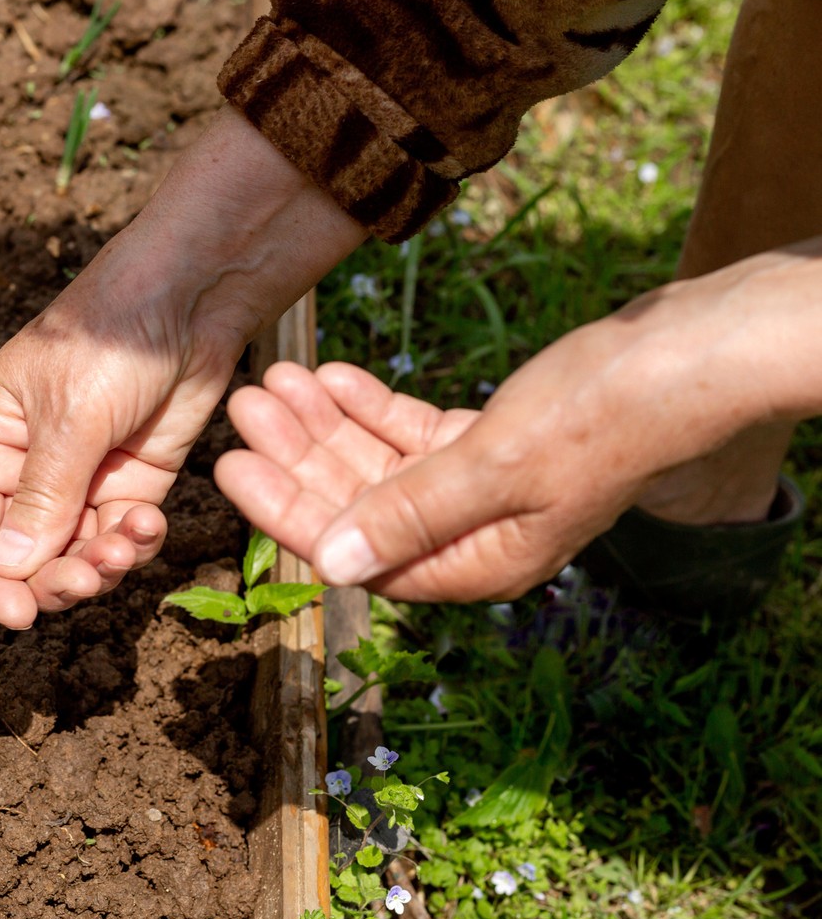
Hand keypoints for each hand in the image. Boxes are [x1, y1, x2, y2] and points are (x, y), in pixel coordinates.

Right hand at [0, 107, 368, 627]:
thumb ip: (41, 498)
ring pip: (72, 558)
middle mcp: (20, 471)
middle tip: (89, 580)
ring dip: (99, 567)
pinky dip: (134, 545)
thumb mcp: (69, 417)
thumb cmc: (108, 336)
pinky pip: (119, 539)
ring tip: (126, 546)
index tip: (20, 616)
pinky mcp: (128, 485)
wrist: (189, 298)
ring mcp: (77, 481)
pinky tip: (151, 525)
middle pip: (19, 558)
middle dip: (52, 579)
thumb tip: (9, 573)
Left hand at [216, 246, 820, 601]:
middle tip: (245, 407)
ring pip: (379, 462)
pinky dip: (372, 407)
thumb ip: (412, 512)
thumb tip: (334, 564)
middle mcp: (472, 536)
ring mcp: (480, 489)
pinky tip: (332, 376)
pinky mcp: (489, 445)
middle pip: (358, 503)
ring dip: (326, 424)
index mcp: (476, 563)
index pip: (356, 549)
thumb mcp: (498, 463)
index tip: (233, 468)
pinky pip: (410, 433)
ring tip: (277, 380)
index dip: (287, 509)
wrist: (685, 355)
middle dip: (297, 456)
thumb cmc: (603, 413)